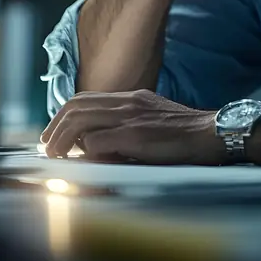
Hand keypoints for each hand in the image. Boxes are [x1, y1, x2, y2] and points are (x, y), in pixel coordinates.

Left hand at [40, 90, 221, 163]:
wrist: (213, 133)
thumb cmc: (188, 133)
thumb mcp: (154, 120)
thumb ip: (130, 125)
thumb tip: (101, 143)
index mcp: (132, 98)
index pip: (86, 98)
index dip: (65, 114)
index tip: (55, 132)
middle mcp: (127, 102)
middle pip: (76, 105)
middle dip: (55, 125)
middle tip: (47, 145)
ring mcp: (130, 117)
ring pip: (79, 120)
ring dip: (62, 139)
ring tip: (56, 155)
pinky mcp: (134, 135)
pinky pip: (96, 141)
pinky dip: (85, 152)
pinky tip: (85, 162)